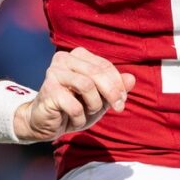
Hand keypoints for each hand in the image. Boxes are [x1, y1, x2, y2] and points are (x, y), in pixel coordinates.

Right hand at [13, 47, 134, 141]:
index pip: (105, 66)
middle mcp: (64, 59)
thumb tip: (132, 79)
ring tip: (89, 111)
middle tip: (118, 108)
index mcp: (78, 55)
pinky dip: (80, 116)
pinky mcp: (48, 90)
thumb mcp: (101, 98)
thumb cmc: (75, 107)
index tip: (122, 101)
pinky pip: (74, 105)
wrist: (47, 123)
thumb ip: (116, 87)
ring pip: (87, 85)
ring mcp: (54, 73)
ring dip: (94, 104)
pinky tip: (74, 118)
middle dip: (112, 93)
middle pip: (97, 73)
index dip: (119, 85)